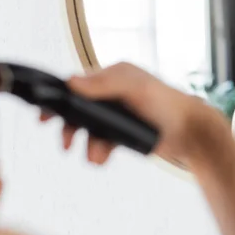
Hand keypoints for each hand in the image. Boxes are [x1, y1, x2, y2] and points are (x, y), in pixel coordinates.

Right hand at [40, 63, 233, 170]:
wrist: (191, 133)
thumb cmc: (166, 104)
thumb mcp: (136, 89)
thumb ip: (105, 84)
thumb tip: (71, 82)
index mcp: (114, 76)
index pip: (77, 84)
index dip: (59, 99)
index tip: (44, 117)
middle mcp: (113, 92)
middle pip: (79, 109)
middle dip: (72, 128)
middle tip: (67, 145)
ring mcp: (118, 113)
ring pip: (90, 129)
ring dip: (89, 144)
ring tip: (96, 158)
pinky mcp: (124, 131)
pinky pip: (103, 141)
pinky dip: (100, 150)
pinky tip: (102, 159)